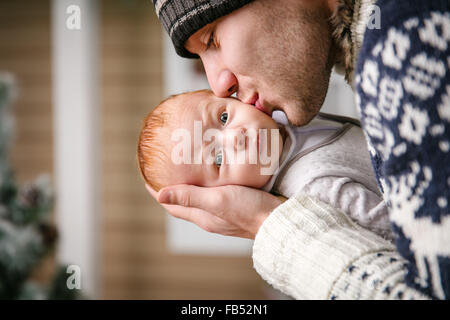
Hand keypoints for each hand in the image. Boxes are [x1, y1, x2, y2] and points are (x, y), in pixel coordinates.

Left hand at [145, 184, 285, 238]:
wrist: (278, 220)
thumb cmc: (249, 209)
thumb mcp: (216, 200)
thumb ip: (190, 196)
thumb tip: (160, 195)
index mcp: (202, 216)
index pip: (173, 205)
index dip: (159, 193)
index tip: (148, 180)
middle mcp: (210, 217)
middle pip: (184, 203)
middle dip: (172, 190)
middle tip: (165, 173)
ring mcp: (224, 215)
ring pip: (200, 201)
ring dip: (190, 189)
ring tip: (186, 173)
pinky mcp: (237, 210)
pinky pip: (215, 199)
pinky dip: (208, 189)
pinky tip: (214, 179)